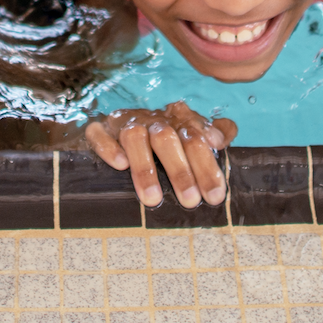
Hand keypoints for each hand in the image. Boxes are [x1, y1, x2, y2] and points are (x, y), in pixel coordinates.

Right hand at [84, 102, 236, 207]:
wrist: (121, 121)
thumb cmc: (163, 135)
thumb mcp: (190, 132)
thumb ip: (213, 132)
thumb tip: (223, 137)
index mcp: (177, 120)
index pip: (196, 138)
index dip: (207, 166)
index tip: (215, 195)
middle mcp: (152, 120)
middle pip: (168, 140)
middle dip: (180, 171)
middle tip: (189, 201)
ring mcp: (125, 123)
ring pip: (134, 138)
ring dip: (144, 167)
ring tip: (152, 198)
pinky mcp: (100, 129)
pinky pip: (100, 134)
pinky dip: (109, 148)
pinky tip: (119, 165)